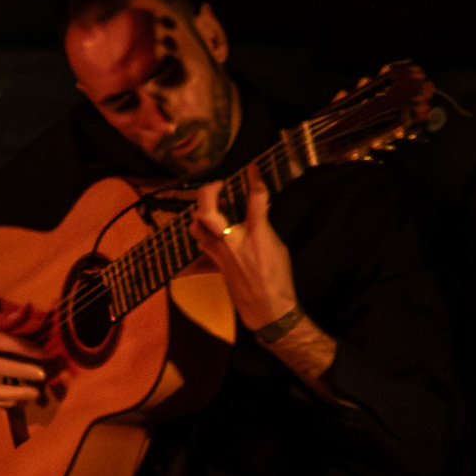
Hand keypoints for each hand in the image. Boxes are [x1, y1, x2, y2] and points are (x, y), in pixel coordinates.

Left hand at [190, 173, 298, 332]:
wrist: (266, 308)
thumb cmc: (278, 278)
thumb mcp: (277, 246)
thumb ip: (264, 224)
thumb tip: (257, 210)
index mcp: (256, 234)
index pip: (255, 199)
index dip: (254, 180)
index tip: (253, 168)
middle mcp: (232, 241)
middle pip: (208, 210)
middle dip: (209, 191)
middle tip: (218, 185)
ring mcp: (219, 253)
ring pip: (196, 226)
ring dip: (200, 211)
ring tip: (211, 206)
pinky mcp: (214, 262)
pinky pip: (201, 240)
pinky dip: (202, 229)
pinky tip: (210, 228)